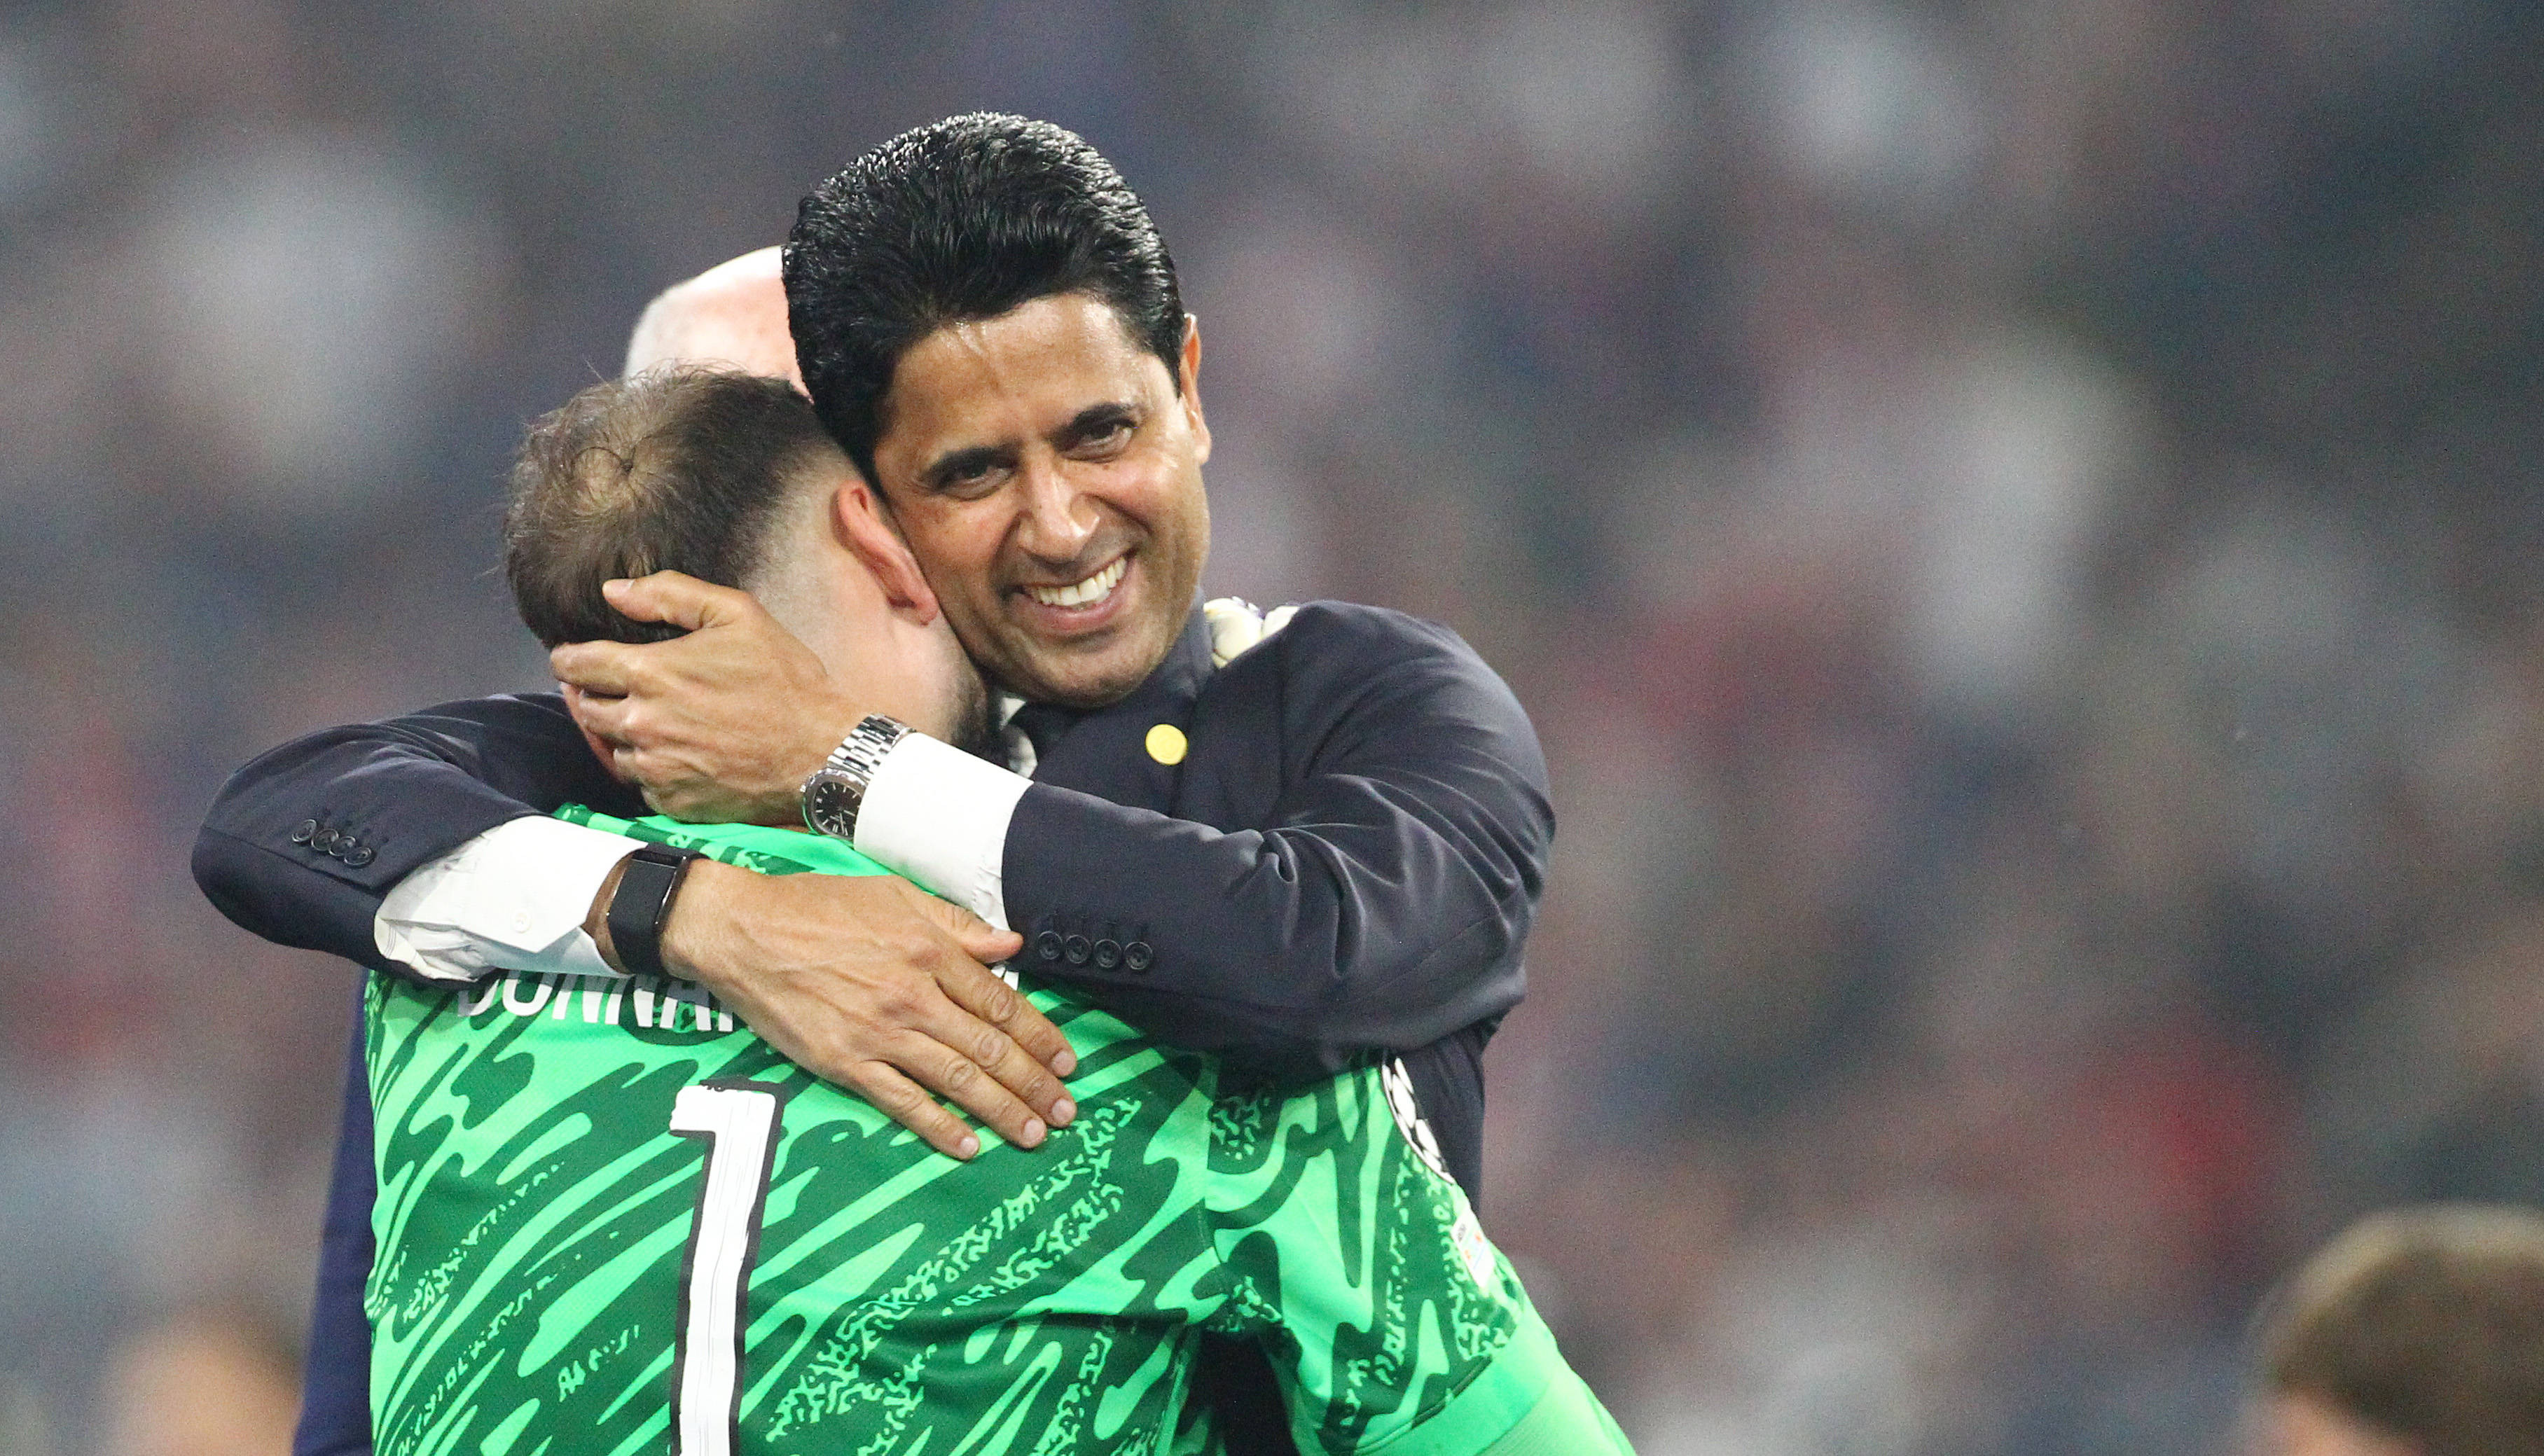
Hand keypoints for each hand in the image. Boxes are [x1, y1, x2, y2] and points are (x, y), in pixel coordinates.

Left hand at [552, 572, 856, 823]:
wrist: (823, 753)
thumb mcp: (738, 615)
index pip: (575, 665)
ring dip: (622, 733)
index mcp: (650, 673)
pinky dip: (650, 767)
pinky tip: (679, 752)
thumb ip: (670, 594)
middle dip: (594, 694)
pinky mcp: (671, 801)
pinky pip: (641, 782)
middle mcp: (642, 723)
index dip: (569, 658)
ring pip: (611, 747)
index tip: (575, 658)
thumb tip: (614, 591)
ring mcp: (655, 767)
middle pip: (585, 708)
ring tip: (656, 721)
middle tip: (621, 688)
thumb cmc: (786, 680)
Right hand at [627, 859, 1070, 1158]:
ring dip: (1001, 1110)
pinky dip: (938, 1126)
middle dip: (1034, 1083)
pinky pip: (902, 1102)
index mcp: (930, 952)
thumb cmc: (817, 909)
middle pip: (988, 1047)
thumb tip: (1012, 946)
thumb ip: (957, 924)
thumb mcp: (894, 896)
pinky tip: (968, 1146)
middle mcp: (912, 996)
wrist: (742, 932)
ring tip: (1035, 1134)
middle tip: (1066, 1111)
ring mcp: (878, 1033)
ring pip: (956, 1079)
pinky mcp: (844, 1063)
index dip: (1040, 1036)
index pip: (1001, 1002)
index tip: (1067, 1061)